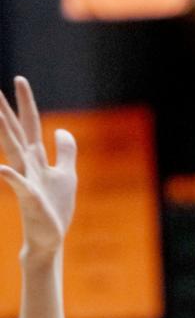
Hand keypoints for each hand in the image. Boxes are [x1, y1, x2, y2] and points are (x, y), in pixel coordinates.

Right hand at [0, 77, 77, 256]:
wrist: (49, 238)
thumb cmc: (54, 207)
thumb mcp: (66, 174)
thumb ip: (65, 151)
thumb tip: (63, 130)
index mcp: (37, 157)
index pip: (30, 124)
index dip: (26, 102)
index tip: (19, 79)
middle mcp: (28, 164)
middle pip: (16, 132)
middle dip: (5, 111)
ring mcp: (26, 180)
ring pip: (13, 151)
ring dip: (4, 132)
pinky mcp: (30, 198)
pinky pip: (19, 185)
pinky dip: (10, 176)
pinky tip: (1, 168)